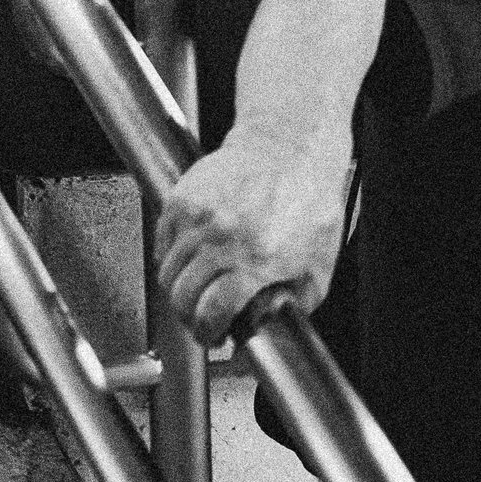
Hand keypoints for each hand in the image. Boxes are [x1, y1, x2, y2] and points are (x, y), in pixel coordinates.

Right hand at [153, 122, 351, 344]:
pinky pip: (162, 242)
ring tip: (198, 287)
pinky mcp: (182, 198)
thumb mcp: (319, 262)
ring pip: (168, 272)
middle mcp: (223, 237)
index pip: (212, 312)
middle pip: (183, 296)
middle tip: (201, 316)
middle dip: (190, 315)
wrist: (290, 146)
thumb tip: (270, 330)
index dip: (208, 332)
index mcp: (257, 257)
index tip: (211, 336)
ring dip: (179, 288)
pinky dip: (171, 256)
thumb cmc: (308, 199)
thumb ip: (296, 302)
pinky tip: (192, 257)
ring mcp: (198, 216)